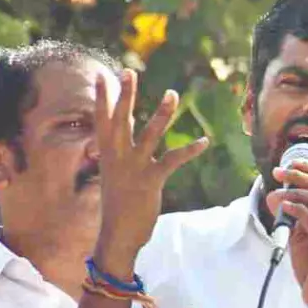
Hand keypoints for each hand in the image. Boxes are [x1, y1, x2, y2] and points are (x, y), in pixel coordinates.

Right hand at [93, 69, 208, 273]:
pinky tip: (204, 140)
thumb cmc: (118, 205)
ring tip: (172, 93)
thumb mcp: (114, 173)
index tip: (102, 75)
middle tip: (128, 71)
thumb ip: (119, 148)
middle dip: (125, 95)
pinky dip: (189, 150)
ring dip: (162, 113)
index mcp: (108, 155)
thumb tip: (125, 124)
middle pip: (121, 120)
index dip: (103, 98)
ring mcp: (135, 168)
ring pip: (149, 134)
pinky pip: (173, 160)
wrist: (117, 236)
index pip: (103, 121)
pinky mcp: (152, 180)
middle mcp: (118, 158)